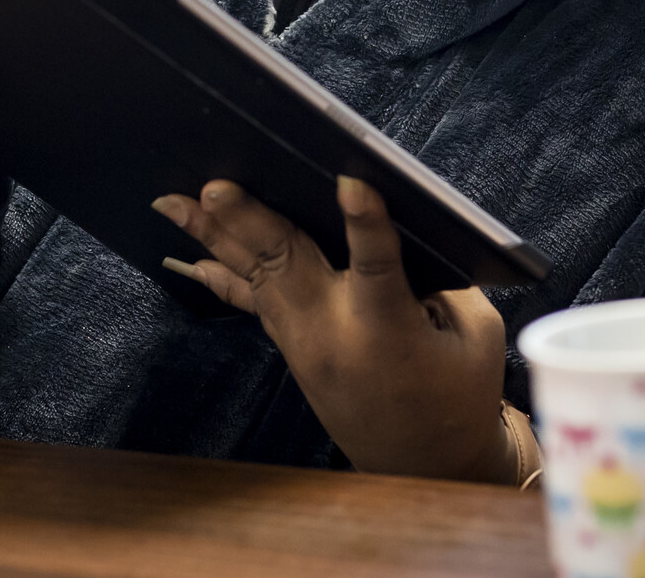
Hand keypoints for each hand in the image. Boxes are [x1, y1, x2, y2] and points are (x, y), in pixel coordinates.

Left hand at [152, 176, 513, 482]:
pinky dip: (221, 272)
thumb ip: (439, 276)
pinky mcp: (290, 347)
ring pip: (255, 275)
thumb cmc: (459, 390)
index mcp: (389, 326)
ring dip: (213, 236)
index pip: (378, 266)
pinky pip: (252, 300)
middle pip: (288, 264)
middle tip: (215, 187)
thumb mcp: (472, 331)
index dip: (366, 223)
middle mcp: (334, 331)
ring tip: (172, 202)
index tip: (351, 182)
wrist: (425, 463)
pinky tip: (193, 252)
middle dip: (249, 222)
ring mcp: (303, 341)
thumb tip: (397, 218)